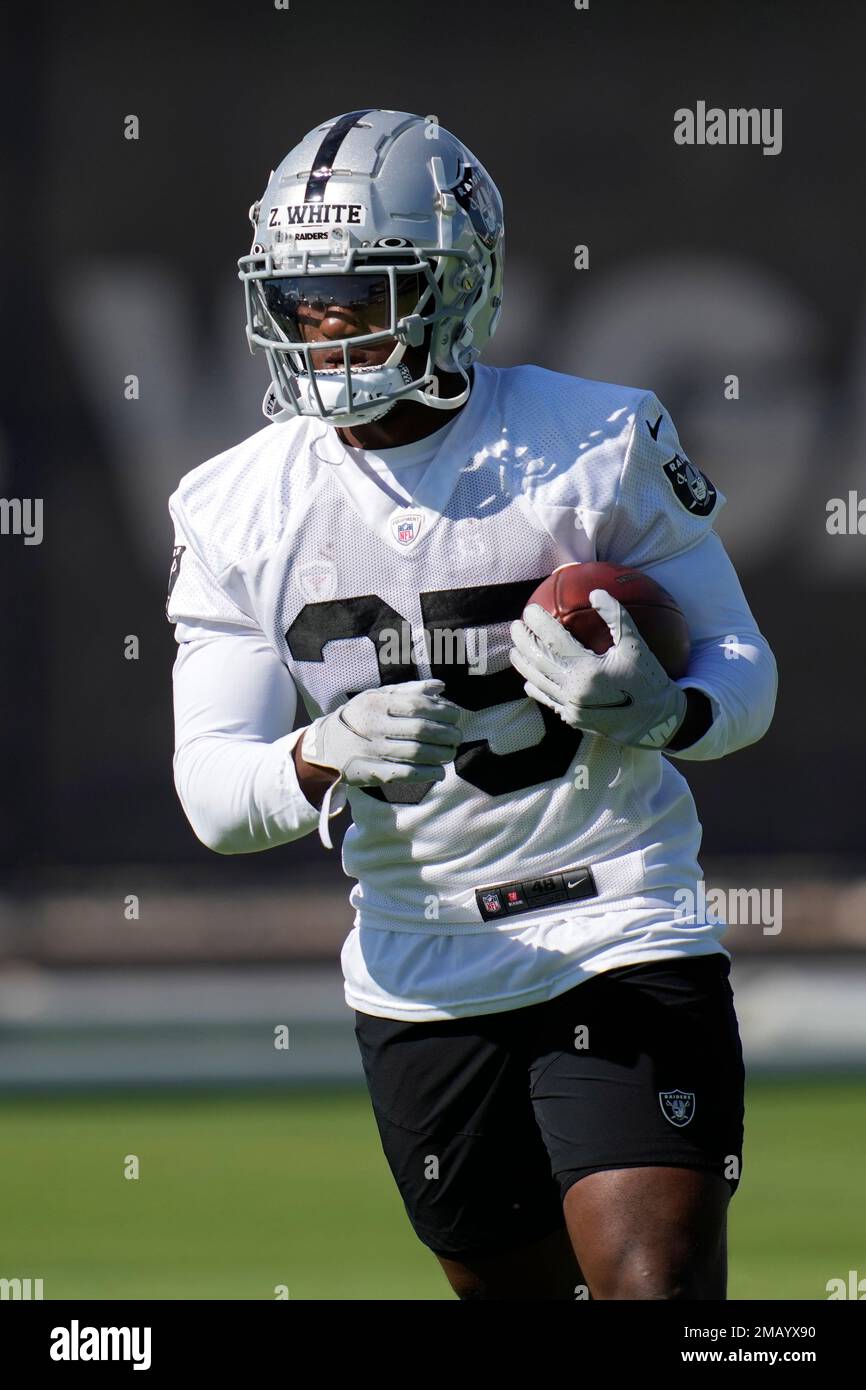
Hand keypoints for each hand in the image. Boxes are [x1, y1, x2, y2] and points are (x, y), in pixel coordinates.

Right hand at [300, 679, 462, 786]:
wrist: (325, 747)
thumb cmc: (358, 717)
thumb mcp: (377, 696)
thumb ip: (410, 690)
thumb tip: (441, 687)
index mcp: (377, 703)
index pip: (417, 705)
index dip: (442, 710)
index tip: (455, 715)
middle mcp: (374, 725)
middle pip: (421, 729)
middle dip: (446, 733)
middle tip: (457, 736)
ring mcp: (373, 750)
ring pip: (416, 752)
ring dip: (441, 754)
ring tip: (450, 752)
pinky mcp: (373, 772)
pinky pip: (406, 773)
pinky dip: (427, 773)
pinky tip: (439, 772)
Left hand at [509, 591, 686, 748]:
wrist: (656, 721)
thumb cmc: (648, 679)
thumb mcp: (636, 645)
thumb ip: (616, 617)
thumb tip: (596, 593)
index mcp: (588, 670)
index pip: (554, 641)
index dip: (539, 623)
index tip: (529, 609)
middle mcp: (574, 690)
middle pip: (539, 661)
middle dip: (523, 641)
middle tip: (515, 625)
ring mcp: (571, 707)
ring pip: (537, 682)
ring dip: (523, 664)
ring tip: (514, 649)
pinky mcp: (573, 719)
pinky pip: (547, 700)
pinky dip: (535, 688)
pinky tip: (528, 680)